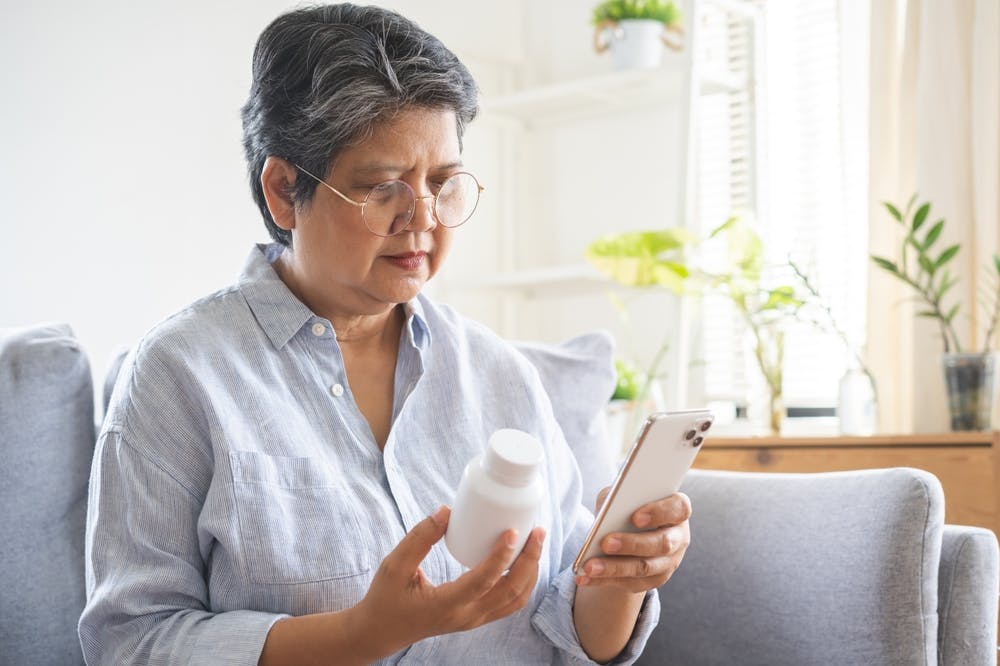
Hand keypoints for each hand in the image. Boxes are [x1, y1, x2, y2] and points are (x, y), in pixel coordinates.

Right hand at [351, 506, 545, 658]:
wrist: (381, 631)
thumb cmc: (386, 597)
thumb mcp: (394, 565)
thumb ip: (419, 538)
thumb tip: (447, 510)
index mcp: (445, 605)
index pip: (483, 581)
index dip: (502, 556)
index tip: (513, 531)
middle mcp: (465, 617)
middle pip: (511, 592)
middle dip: (529, 560)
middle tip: (537, 531)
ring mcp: (473, 621)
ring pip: (515, 600)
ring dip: (531, 572)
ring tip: (535, 543)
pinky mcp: (475, 619)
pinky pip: (509, 604)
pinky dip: (523, 583)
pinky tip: (523, 562)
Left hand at [575, 488, 690, 593]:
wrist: (628, 530)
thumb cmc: (626, 505)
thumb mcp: (621, 496)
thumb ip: (617, 497)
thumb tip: (605, 512)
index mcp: (677, 510)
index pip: (679, 508)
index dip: (659, 512)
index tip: (635, 517)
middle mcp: (678, 537)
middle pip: (662, 543)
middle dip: (632, 544)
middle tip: (606, 543)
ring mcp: (669, 562)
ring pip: (644, 568)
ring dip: (614, 568)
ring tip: (589, 567)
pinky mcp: (654, 580)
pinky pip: (630, 584)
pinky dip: (604, 581)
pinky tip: (584, 578)